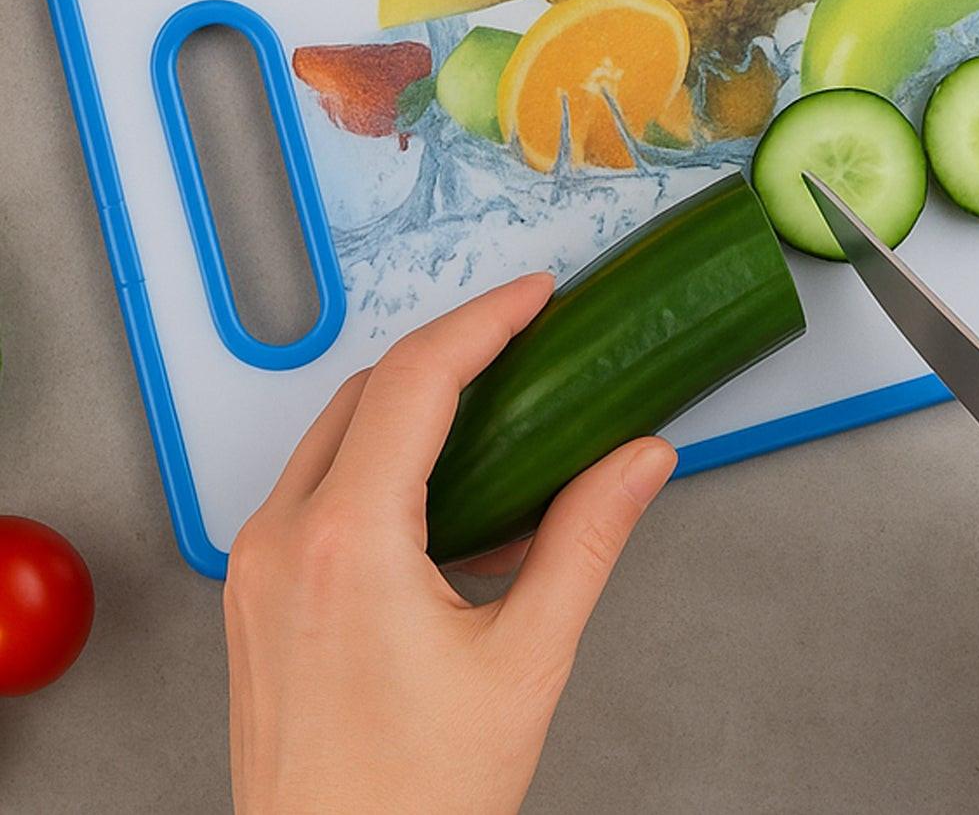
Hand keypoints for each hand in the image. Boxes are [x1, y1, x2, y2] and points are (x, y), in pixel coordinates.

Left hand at [224, 273, 676, 814]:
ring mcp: (257, 569)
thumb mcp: (526, 661)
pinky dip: (381, 461)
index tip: (534, 295)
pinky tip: (444, 491)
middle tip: (523, 337)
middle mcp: (283, 542)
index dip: (484, 321)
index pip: (415, 381)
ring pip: (335, 434)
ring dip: (413, 403)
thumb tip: (638, 461)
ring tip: (494, 402)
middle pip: (367, 391)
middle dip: (451, 351)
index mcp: (346, 544)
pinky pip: (317, 489)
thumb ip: (587, 540)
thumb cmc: (415, 802)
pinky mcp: (256, 597)